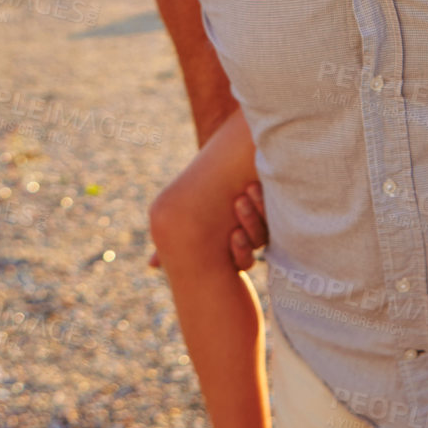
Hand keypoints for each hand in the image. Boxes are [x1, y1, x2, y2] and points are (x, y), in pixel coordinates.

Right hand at [147, 183, 268, 270]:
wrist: (218, 162)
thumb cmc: (195, 197)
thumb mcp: (181, 220)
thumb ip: (169, 244)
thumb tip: (151, 265)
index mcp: (232, 247)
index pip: (243, 260)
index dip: (242, 251)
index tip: (235, 235)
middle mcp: (250, 236)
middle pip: (259, 241)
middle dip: (251, 226)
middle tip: (240, 204)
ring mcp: (262, 219)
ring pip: (267, 225)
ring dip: (257, 211)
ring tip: (246, 193)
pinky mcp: (270, 201)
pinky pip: (275, 207)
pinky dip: (266, 198)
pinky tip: (255, 186)